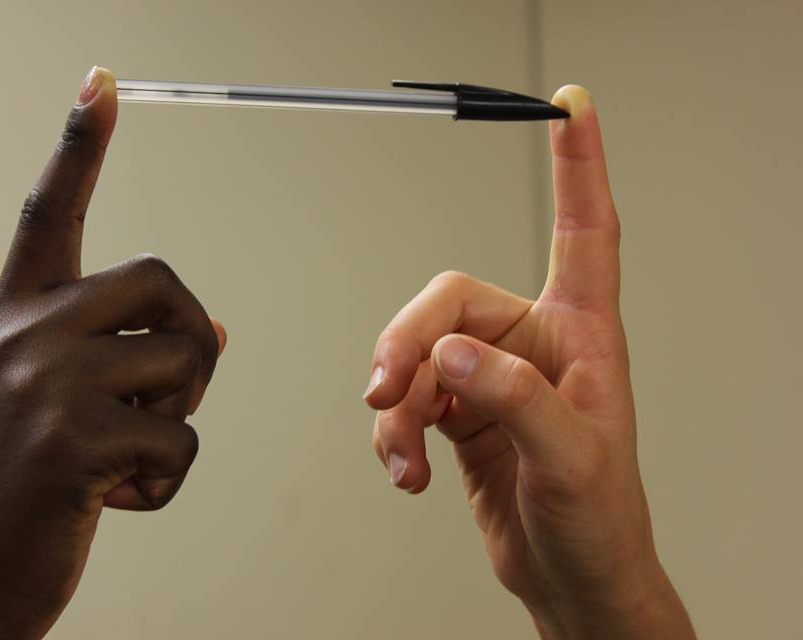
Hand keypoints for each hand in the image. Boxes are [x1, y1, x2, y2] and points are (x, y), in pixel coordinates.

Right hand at [0, 67, 225, 639]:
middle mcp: (22, 335)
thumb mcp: (49, 406)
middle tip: (166, 396)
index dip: (80, 146)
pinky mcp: (73, 442)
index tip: (102, 83)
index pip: (49, 213)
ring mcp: (43, 384)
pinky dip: (169, 481)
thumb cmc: (15, 490)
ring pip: (187, 360)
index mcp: (12, 319)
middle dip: (190, 338)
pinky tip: (118, 500)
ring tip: (126, 456)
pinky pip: (182, 440)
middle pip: (164, 280)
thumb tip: (218, 331)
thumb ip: (118, 356)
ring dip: (179, 416)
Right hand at [364, 86, 694, 638]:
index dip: (579, 167)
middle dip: (406, 345)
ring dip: (397, 408)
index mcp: (583, 334)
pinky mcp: (460, 414)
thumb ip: (515, 401)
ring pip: (416, 356)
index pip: (585, 232)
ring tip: (404, 459)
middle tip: (387, 391)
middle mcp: (531, 345)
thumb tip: (453, 356)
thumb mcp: (570, 461)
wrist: (570, 578)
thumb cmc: (598, 520)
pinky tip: (407, 473)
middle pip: (447, 303)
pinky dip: (394, 437)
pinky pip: (406, 401)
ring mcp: (490, 378)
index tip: (571, 108)